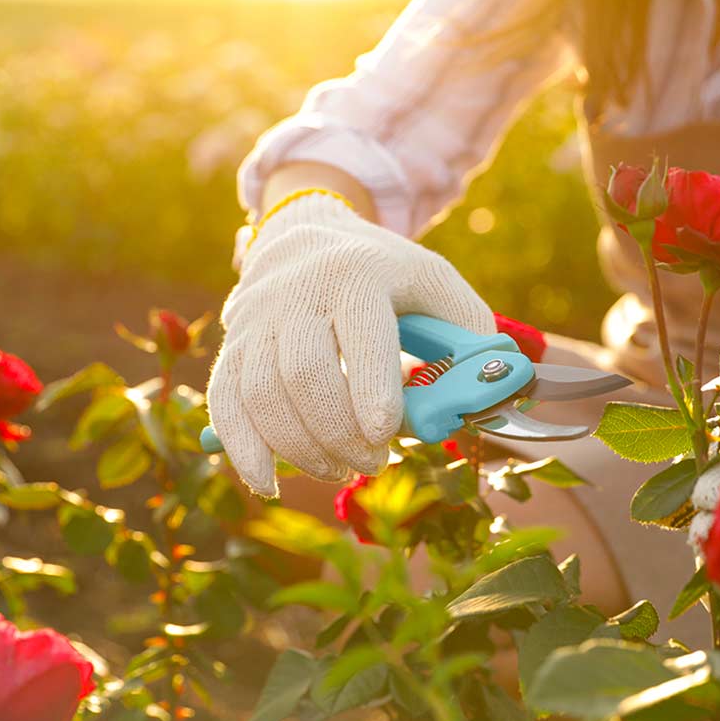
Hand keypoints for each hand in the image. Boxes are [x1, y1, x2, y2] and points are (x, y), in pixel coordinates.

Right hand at [208, 191, 492, 496]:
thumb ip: (470, 331)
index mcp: (357, 273)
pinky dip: (243, 450)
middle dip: (340, 432)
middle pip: (305, 374)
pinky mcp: (231, 347)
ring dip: (302, 449)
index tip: (387, 433)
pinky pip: (224, 403)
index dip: (372, 387)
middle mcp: (296, 292)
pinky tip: (271, 483)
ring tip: (341, 468)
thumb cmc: (386, 274)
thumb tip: (495, 391)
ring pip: (262, 396)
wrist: (305, 237)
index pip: (361, 333)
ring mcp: (256, 320)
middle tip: (374, 461)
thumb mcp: (436, 282)